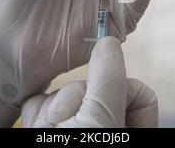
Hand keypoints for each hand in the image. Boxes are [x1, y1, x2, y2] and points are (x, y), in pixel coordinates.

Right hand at [21, 36, 157, 127]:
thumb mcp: (100, 120)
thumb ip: (108, 80)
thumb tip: (109, 43)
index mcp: (126, 127)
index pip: (138, 92)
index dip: (120, 89)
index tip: (104, 93)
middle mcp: (99, 124)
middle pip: (92, 86)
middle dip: (75, 101)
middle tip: (68, 123)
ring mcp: (70, 124)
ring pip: (63, 92)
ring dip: (52, 111)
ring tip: (51, 131)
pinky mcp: (44, 124)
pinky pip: (40, 102)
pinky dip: (36, 114)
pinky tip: (37, 129)